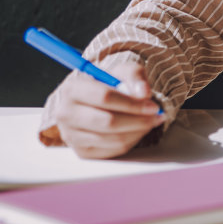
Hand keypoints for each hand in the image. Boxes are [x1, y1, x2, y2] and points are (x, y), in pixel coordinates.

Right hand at [49, 59, 164, 158]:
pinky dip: (131, 141)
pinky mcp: (82, 152)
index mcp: (72, 89)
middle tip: (156, 116)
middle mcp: (66, 114)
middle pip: (108, 122)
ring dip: (138, 131)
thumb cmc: (108, 85)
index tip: (152, 106)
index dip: (132, 103)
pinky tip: (137, 130)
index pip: (104, 97)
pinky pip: (113, 151)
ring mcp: (71, 136)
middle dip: (138, 120)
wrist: (93, 102)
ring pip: (113, 139)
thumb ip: (134, 75)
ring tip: (150, 121)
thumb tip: (143, 93)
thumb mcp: (121, 71)